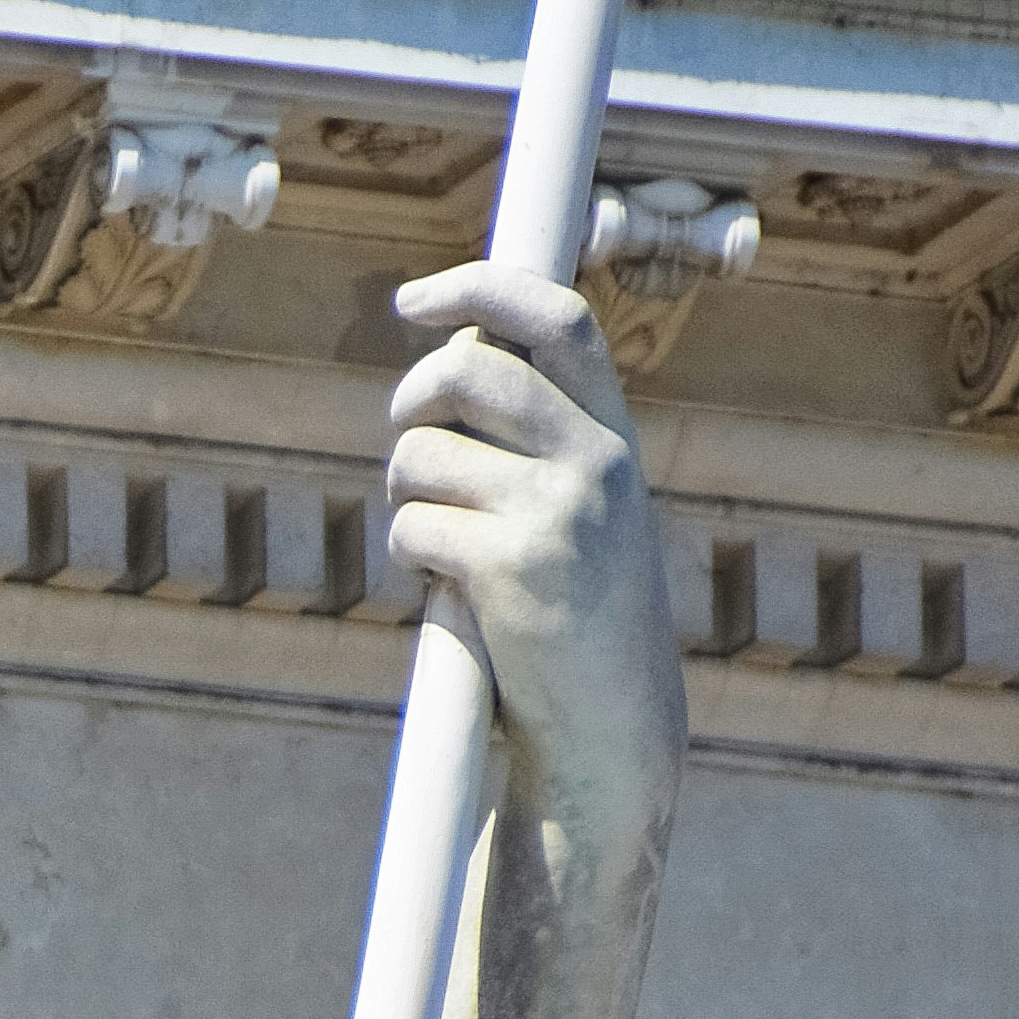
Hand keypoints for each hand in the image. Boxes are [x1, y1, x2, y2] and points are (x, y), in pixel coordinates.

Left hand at [377, 263, 686, 811]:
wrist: (610, 729)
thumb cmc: (576, 620)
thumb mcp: (579, 514)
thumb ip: (535, 444)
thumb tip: (440, 369)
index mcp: (614, 437)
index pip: (557, 320)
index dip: (479, 289)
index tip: (412, 299)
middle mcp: (597, 460)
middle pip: (464, 369)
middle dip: (409, 403)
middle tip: (409, 450)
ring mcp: (559, 510)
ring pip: (420, 454)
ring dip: (404, 499)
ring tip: (442, 548)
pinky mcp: (513, 566)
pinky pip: (410, 527)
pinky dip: (407, 558)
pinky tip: (447, 593)